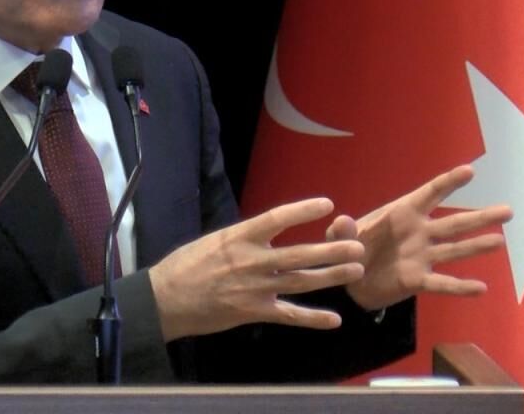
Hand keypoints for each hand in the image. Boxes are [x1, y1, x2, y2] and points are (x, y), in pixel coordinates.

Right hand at [148, 197, 365, 341]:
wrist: (166, 299)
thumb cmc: (186, 266)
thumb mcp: (214, 241)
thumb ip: (244, 239)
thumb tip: (267, 233)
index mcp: (239, 237)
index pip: (277, 218)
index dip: (303, 210)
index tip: (327, 203)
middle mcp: (252, 261)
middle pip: (300, 254)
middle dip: (332, 250)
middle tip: (358, 245)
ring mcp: (255, 288)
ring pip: (301, 281)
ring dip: (331, 276)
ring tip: (356, 270)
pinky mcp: (254, 312)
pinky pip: (289, 315)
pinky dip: (313, 318)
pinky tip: (334, 319)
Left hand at [326, 165, 511, 310]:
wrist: (348, 281)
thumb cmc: (349, 247)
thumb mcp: (340, 236)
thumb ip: (343, 229)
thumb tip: (343, 221)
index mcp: (402, 213)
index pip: (429, 194)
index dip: (448, 183)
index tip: (470, 171)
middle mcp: (419, 232)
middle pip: (454, 223)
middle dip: (480, 217)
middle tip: (508, 210)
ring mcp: (422, 257)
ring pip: (455, 250)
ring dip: (477, 246)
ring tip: (501, 241)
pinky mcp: (418, 280)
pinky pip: (442, 284)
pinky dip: (461, 287)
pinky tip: (481, 288)